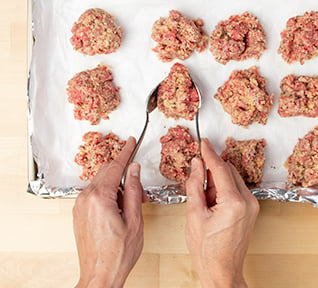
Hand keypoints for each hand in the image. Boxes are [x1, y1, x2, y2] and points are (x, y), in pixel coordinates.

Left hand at [73, 137, 146, 287]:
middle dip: (124, 175)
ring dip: (117, 187)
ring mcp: (80, 206)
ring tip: (130, 205)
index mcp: (99, 198)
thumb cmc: (118, 253)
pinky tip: (118, 208)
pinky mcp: (79, 213)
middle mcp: (85, 198)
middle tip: (139, 191)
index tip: (130, 141)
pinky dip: (108, 194)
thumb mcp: (134, 219)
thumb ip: (132, 189)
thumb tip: (133, 169)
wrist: (99, 276)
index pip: (115, 167)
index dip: (125, 152)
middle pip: (107, 173)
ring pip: (101, 183)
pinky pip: (94, 193)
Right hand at [185, 138, 259, 287]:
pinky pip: (236, 189)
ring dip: (217, 182)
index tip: (203, 143)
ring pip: (232, 178)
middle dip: (211, 172)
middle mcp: (248, 201)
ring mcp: (252, 206)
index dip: (209, 153)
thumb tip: (196, 165)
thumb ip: (195, 185)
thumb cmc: (207, 250)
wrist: (221, 271)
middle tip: (198, 185)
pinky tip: (213, 205)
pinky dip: (223, 190)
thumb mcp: (194, 215)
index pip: (220, 168)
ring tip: (205, 202)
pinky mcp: (251, 209)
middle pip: (228, 171)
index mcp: (234, 202)